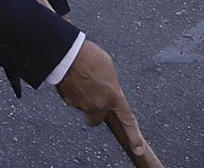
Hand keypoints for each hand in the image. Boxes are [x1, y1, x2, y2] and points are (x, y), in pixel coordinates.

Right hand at [56, 41, 147, 156]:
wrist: (66, 53)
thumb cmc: (89, 56)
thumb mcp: (109, 67)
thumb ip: (111, 84)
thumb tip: (107, 89)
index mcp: (113, 96)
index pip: (127, 120)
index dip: (134, 137)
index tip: (138, 149)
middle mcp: (98, 104)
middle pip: (96, 119)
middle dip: (94, 112)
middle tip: (91, 97)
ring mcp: (81, 104)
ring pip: (83, 105)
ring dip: (83, 95)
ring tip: (80, 76)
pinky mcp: (67, 100)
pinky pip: (71, 98)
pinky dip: (72, 90)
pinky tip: (71, 77)